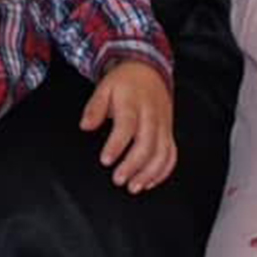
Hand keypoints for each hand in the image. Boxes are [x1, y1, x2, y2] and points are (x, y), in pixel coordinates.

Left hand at [81, 60, 175, 190]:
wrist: (149, 71)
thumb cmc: (125, 83)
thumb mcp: (104, 88)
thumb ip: (94, 108)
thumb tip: (85, 126)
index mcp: (133, 103)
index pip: (127, 125)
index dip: (117, 145)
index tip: (106, 160)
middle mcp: (151, 115)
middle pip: (147, 143)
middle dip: (133, 165)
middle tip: (118, 179)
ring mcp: (163, 125)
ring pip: (162, 152)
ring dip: (149, 173)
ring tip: (134, 186)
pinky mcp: (169, 132)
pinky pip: (171, 154)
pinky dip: (163, 170)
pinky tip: (150, 181)